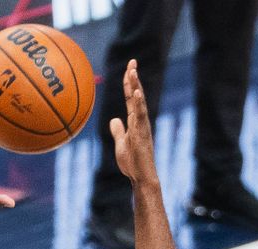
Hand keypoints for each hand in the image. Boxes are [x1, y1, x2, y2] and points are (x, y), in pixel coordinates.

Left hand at [108, 60, 158, 186]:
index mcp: (135, 121)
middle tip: (132, 61)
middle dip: (134, 78)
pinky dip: (139, 103)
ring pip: (140, 102)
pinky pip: (141, 116)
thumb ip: (118, 130)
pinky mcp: (142, 134)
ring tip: (133, 71)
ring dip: (136, 86)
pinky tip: (136, 92)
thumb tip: (114, 120)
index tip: (129, 68)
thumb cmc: (132, 163)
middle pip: (137, 95)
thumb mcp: (121, 143)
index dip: (129, 83)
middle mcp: (140, 120)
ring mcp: (142, 126)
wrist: (141, 177)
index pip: (131, 98)